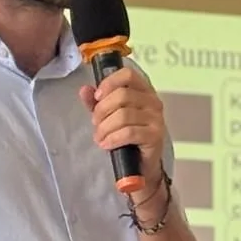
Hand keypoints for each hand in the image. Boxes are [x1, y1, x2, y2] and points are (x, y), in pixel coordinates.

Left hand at [79, 65, 165, 191]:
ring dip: (105, 127)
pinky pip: (129, 132)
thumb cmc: (126, 137)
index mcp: (143, 91)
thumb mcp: (108, 116)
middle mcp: (153, 101)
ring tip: (100, 137)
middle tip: (95, 123)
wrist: (140, 165)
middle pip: (122, 95)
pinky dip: (113, 138)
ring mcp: (156, 119)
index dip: (109, 83)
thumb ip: (96, 102)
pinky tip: (106, 144)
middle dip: (102, 110)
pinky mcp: (155, 136)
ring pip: (124, 115)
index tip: (97, 97)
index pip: (128, 75)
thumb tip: (84, 90)